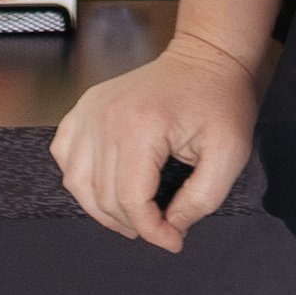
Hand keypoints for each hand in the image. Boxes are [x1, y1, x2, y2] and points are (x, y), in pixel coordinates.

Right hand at [50, 30, 257, 252]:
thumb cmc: (221, 99)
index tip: (174, 239)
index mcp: (142, 126)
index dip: (153, 231)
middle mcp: (106, 117)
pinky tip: (106, 184)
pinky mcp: (84, 107)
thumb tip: (170, 227)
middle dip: (134, 222)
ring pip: (78, 183)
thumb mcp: (230, 152)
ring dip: (104, 209)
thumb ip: (202, 199)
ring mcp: (90, 109)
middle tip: (162, 225)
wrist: (208, 55)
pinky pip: (65, 156)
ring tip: (135, 214)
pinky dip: (81, 179)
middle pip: (104, 196)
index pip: (131, 201)